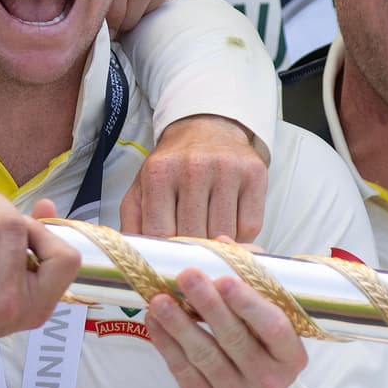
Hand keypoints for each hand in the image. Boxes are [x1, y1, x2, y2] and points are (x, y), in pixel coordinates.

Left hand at [122, 114, 265, 241]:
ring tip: (211, 235)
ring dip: (218, 245)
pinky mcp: (254, 173)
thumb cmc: (173, 166)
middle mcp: (193, 167)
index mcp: (159, 173)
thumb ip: (133, 222)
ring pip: (225, 234)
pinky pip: (250, 226)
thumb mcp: (142, 187)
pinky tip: (230, 225)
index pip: (161, 233)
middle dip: (193, 251)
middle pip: (194, 235)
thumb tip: (136, 254)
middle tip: (193, 251)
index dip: (167, 254)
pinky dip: (241, 236)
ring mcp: (226, 169)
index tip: (171, 259)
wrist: (205, 128)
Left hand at [146, 263, 305, 387]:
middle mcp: (269, 381)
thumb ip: (251, 281)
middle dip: (208, 305)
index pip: (273, 328)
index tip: (224, 278)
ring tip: (159, 299)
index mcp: (291, 356)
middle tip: (186, 275)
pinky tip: (153, 321)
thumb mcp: (266, 321)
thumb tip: (223, 244)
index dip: (248, 304)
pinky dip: (165, 343)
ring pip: (204, 356)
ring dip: (178, 324)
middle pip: (234, 339)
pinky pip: (182, 372)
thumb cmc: (257, 349)